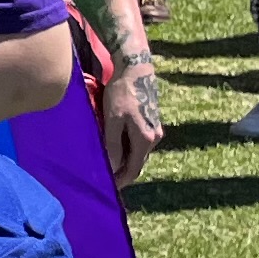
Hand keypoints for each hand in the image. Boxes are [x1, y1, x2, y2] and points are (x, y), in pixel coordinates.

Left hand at [104, 51, 162, 182]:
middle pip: (137, 162)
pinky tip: (113, 145)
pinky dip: (126, 147)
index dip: (121, 180)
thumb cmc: (122, 93)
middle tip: (104, 177)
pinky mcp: (150, 121)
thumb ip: (112, 145)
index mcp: (146, 139)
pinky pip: (137, 141)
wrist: (135, 69)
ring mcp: (154, 128)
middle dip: (121, 171)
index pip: (134, 169)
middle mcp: (154, 137)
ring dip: (123, 158)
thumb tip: (111, 167)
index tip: (109, 188)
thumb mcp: (113, 120)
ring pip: (137, 151)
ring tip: (106, 162)